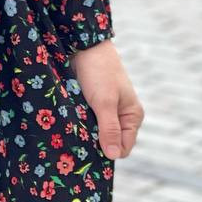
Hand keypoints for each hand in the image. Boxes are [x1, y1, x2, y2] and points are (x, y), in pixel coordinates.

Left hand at [70, 39, 143, 159]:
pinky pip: (87, 121)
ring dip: (85, 132)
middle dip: (95, 143)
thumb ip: (109, 129)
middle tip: (77, 141)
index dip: (107, 152)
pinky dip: (79, 122)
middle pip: (109, 141)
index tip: (88, 150)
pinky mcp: (91, 103)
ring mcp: (106, 109)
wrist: (83, 44)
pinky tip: (69, 122)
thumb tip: (114, 156)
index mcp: (132, 117)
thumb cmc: (98, 71)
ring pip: (96, 132)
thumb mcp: (104, 102)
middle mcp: (121, 115)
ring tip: (72, 130)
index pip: (122, 148)